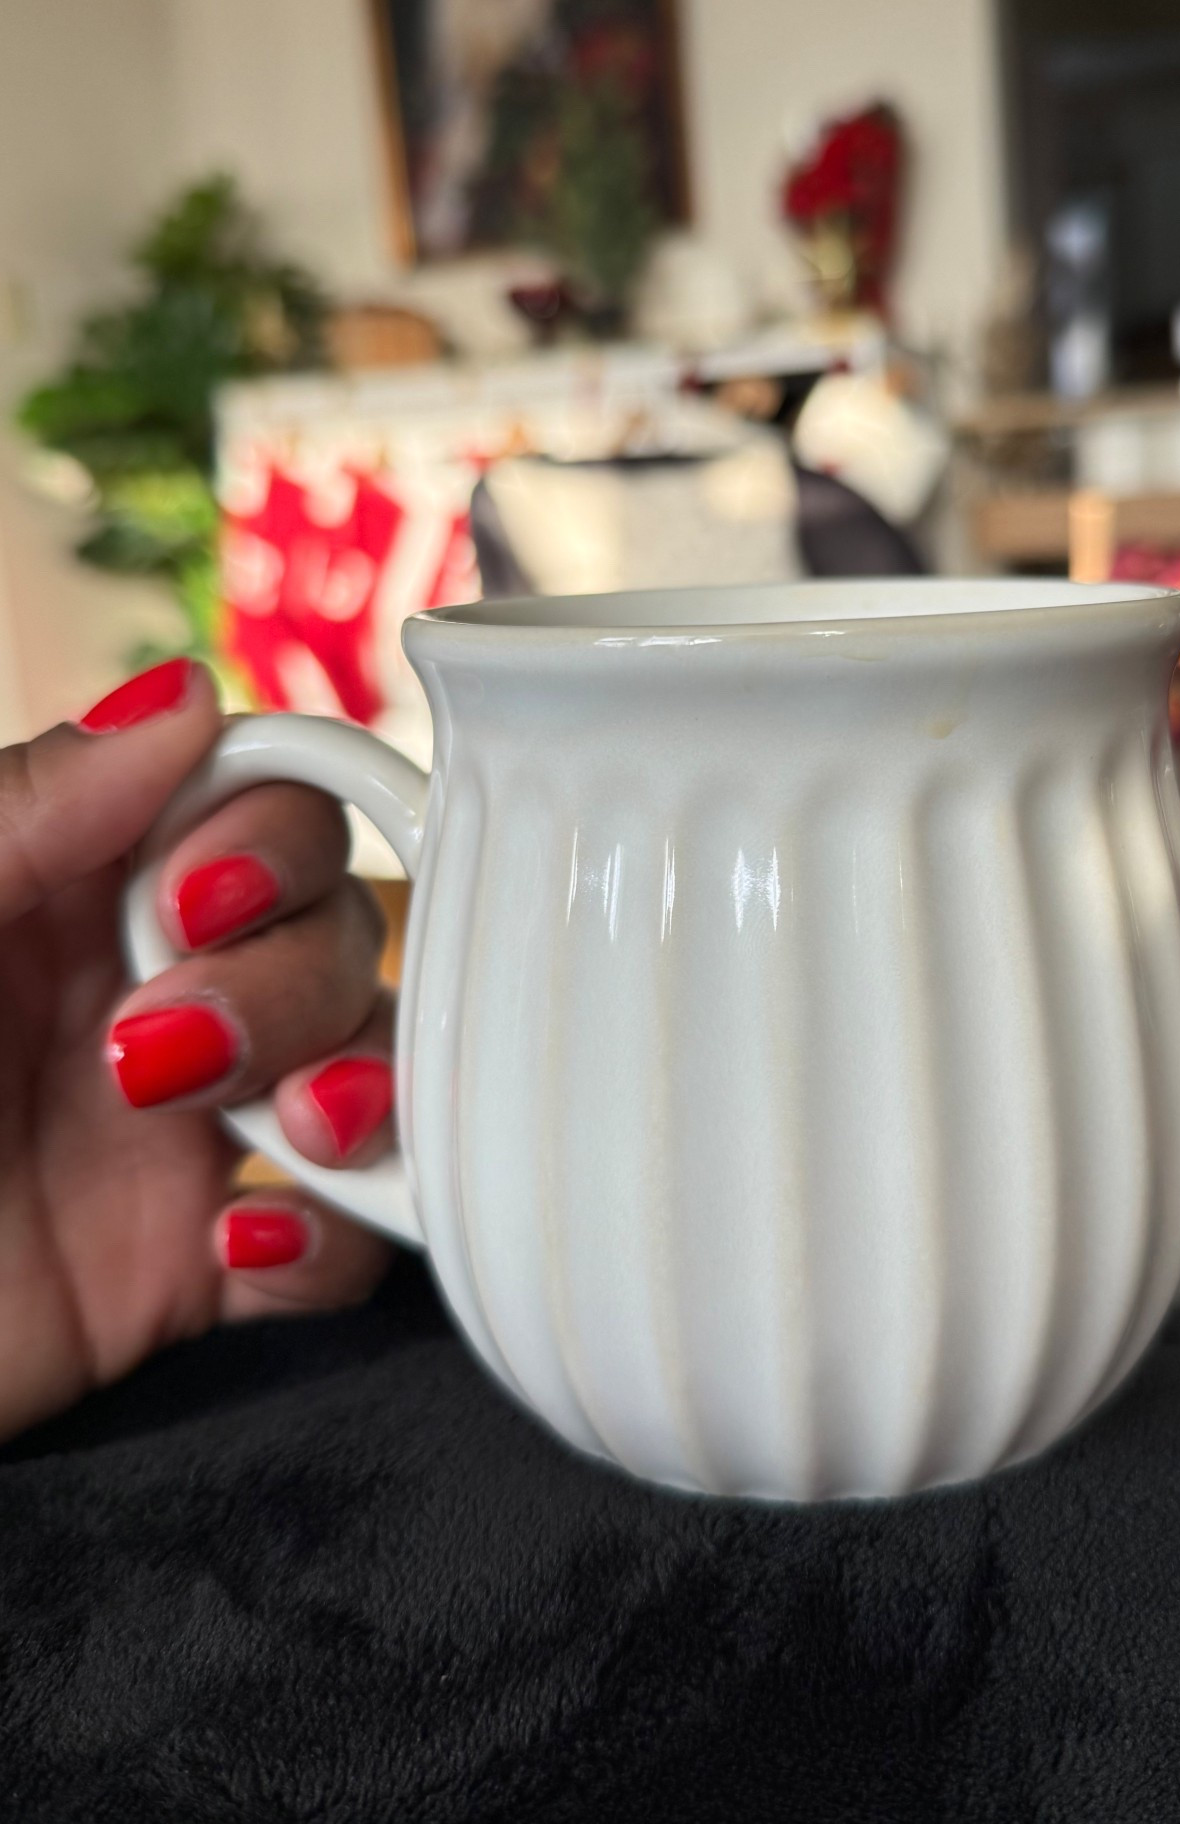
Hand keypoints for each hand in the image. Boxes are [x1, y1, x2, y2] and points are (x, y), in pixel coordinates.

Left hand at [0, 659, 395, 1440]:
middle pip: (332, 926)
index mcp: (66, 893)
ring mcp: (186, 1126)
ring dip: (358, 1087)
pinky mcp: (201, 1261)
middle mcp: (149, 991)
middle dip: (290, 981)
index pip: (250, 804)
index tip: (190, 903)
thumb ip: (26, 811)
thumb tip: (183, 698)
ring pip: (367, 1062)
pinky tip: (245, 1243)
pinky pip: (351, 1233)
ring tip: (287, 1135)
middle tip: (160, 1052)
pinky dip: (339, 1234)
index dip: (268, 836)